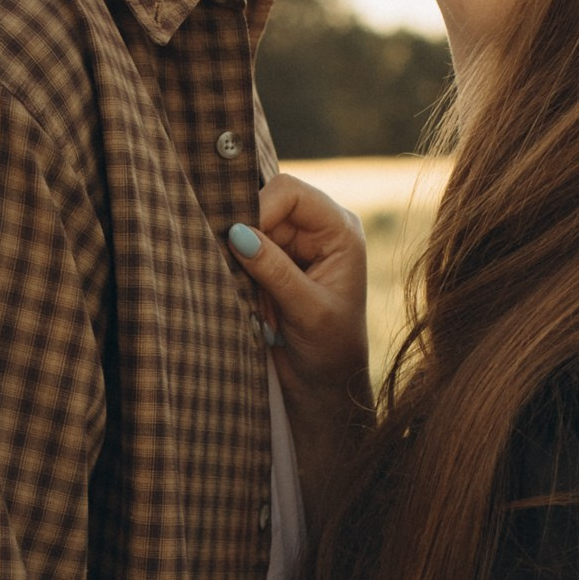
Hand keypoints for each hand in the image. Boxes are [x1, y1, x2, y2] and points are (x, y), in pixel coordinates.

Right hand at [227, 172, 368, 418]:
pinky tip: (253, 304)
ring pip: (248, 229)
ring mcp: (294, 246)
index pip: (291, 192)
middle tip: (244, 279)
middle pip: (265, 205)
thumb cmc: (331, 351)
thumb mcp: (307, 310)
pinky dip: (238, 274)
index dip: (260, 208)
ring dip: (242, 263)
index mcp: (340, 230)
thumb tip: (237, 232)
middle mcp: (319, 229)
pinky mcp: (273, 264)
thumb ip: (274, 270)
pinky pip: (241, 252)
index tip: (237, 242)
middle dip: (248, 239)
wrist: (325, 386)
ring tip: (258, 303)